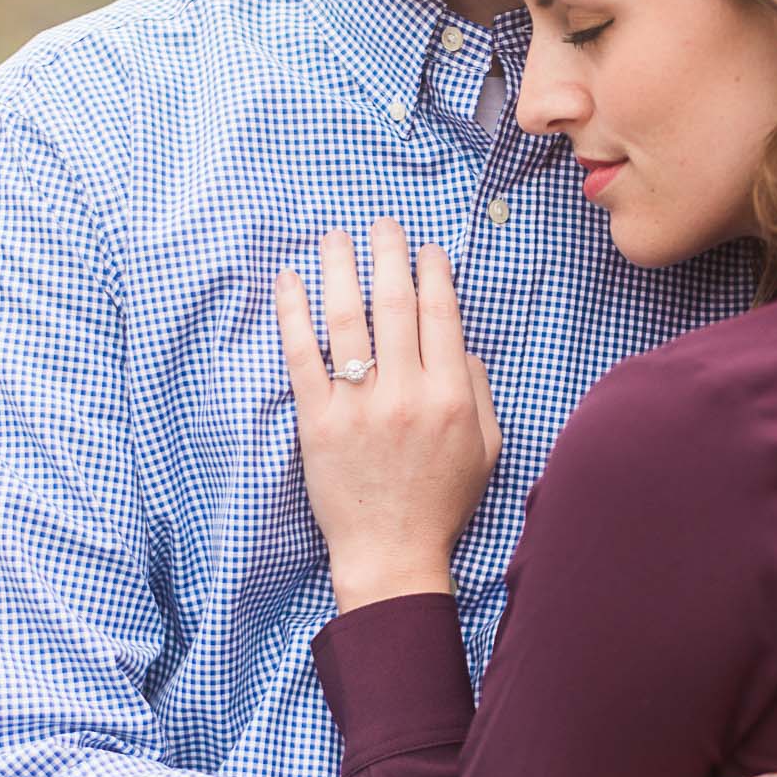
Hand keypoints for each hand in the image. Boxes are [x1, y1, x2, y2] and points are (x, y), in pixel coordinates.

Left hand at [275, 219, 500, 609]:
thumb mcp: (486, 448)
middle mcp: (407, 395)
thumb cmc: (441, 502)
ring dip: (341, 269)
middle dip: (390, 254)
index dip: (433, 274)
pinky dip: (294, 314)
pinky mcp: (319, 422)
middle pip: (395, 305)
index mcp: (450, 398)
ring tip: (336, 237)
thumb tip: (458, 340)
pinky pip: (303, 357)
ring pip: (348, 320)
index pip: (441, 316)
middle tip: (382, 223)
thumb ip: (478, 389)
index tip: (426, 249)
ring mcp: (359, 407)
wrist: (392, 553)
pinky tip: (290, 281)